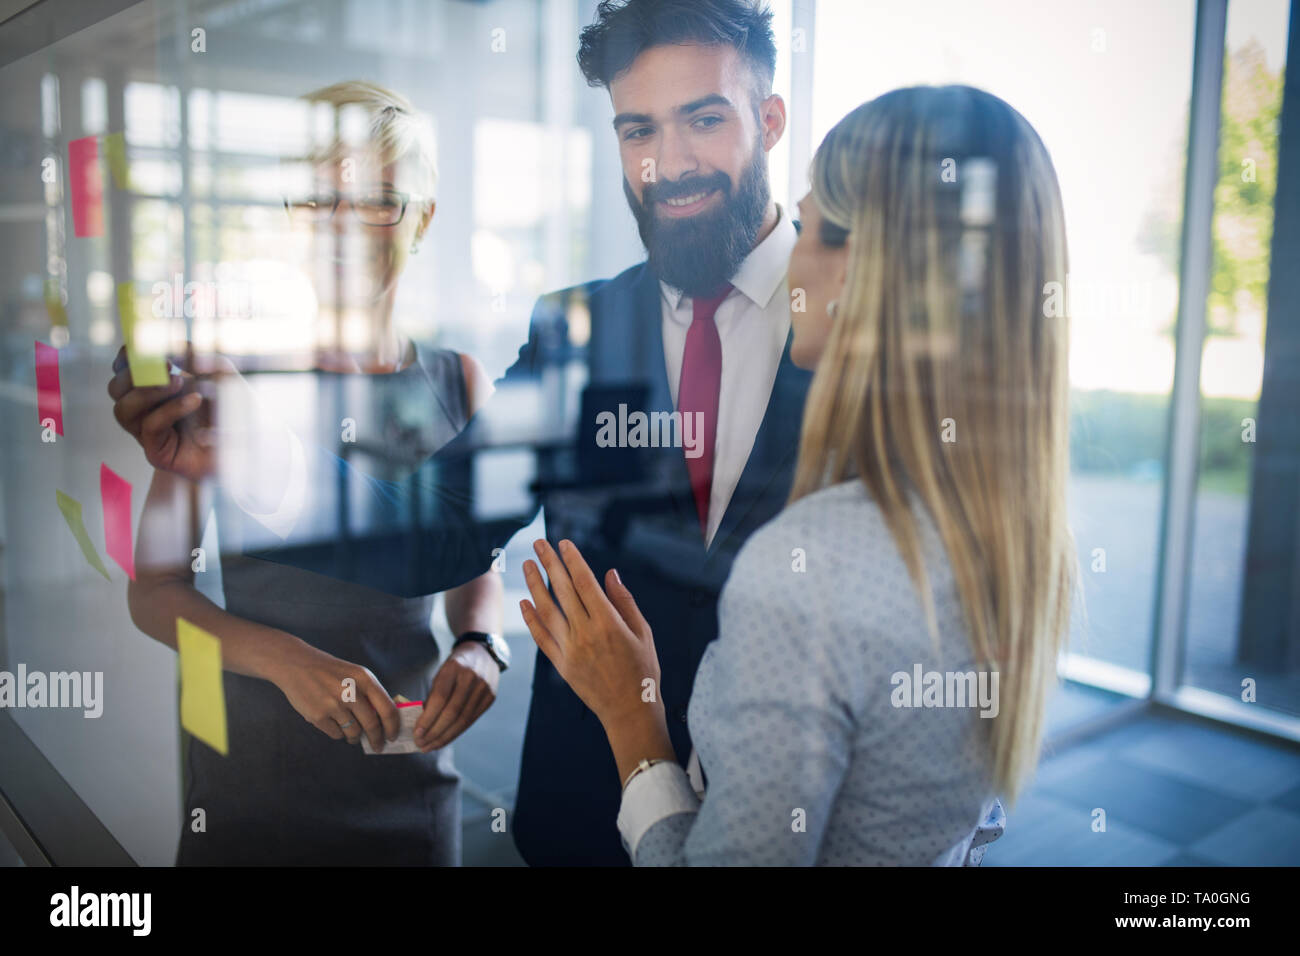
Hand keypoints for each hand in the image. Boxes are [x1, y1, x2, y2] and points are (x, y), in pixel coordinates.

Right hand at [107, 345, 220, 481]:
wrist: (244, 451)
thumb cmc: (231, 411)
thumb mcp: (224, 379)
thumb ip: (206, 360)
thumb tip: (184, 346)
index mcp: (153, 387)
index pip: (124, 370)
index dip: (126, 358)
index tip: (139, 345)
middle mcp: (145, 409)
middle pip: (115, 389)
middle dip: (133, 374)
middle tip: (165, 364)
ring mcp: (148, 432)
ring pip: (123, 409)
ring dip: (148, 391)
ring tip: (179, 381)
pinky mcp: (156, 452)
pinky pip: (150, 426)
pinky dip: (171, 408)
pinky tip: (194, 400)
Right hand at [267, 638, 399, 750]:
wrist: (297, 665)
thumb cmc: (330, 672)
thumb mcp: (355, 674)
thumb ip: (371, 694)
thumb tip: (386, 721)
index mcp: (365, 679)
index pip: (387, 709)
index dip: (393, 726)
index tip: (393, 736)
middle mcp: (351, 692)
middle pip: (372, 725)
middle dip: (376, 739)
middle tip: (377, 746)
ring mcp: (333, 705)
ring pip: (354, 732)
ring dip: (355, 737)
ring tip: (353, 734)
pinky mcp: (318, 716)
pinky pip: (336, 734)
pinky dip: (338, 733)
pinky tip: (334, 723)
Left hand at [414, 641, 499, 750]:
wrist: (482, 653)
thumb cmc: (455, 666)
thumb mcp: (441, 672)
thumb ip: (433, 695)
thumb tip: (421, 723)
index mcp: (454, 667)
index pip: (440, 698)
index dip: (428, 718)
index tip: (416, 733)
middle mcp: (471, 677)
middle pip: (452, 712)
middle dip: (434, 732)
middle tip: (421, 744)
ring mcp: (484, 688)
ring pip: (462, 719)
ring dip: (444, 736)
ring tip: (430, 746)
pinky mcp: (490, 697)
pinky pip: (471, 720)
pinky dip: (456, 732)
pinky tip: (444, 739)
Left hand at [519, 539, 661, 729]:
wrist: (630, 712)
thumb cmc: (643, 671)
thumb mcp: (643, 633)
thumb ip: (625, 602)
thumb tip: (609, 574)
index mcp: (609, 623)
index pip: (584, 583)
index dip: (573, 561)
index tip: (564, 543)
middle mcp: (585, 634)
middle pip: (562, 591)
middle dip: (549, 563)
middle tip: (539, 543)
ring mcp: (570, 650)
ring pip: (546, 610)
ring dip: (534, 585)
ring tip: (526, 564)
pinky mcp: (561, 665)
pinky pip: (541, 637)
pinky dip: (531, 619)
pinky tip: (523, 602)